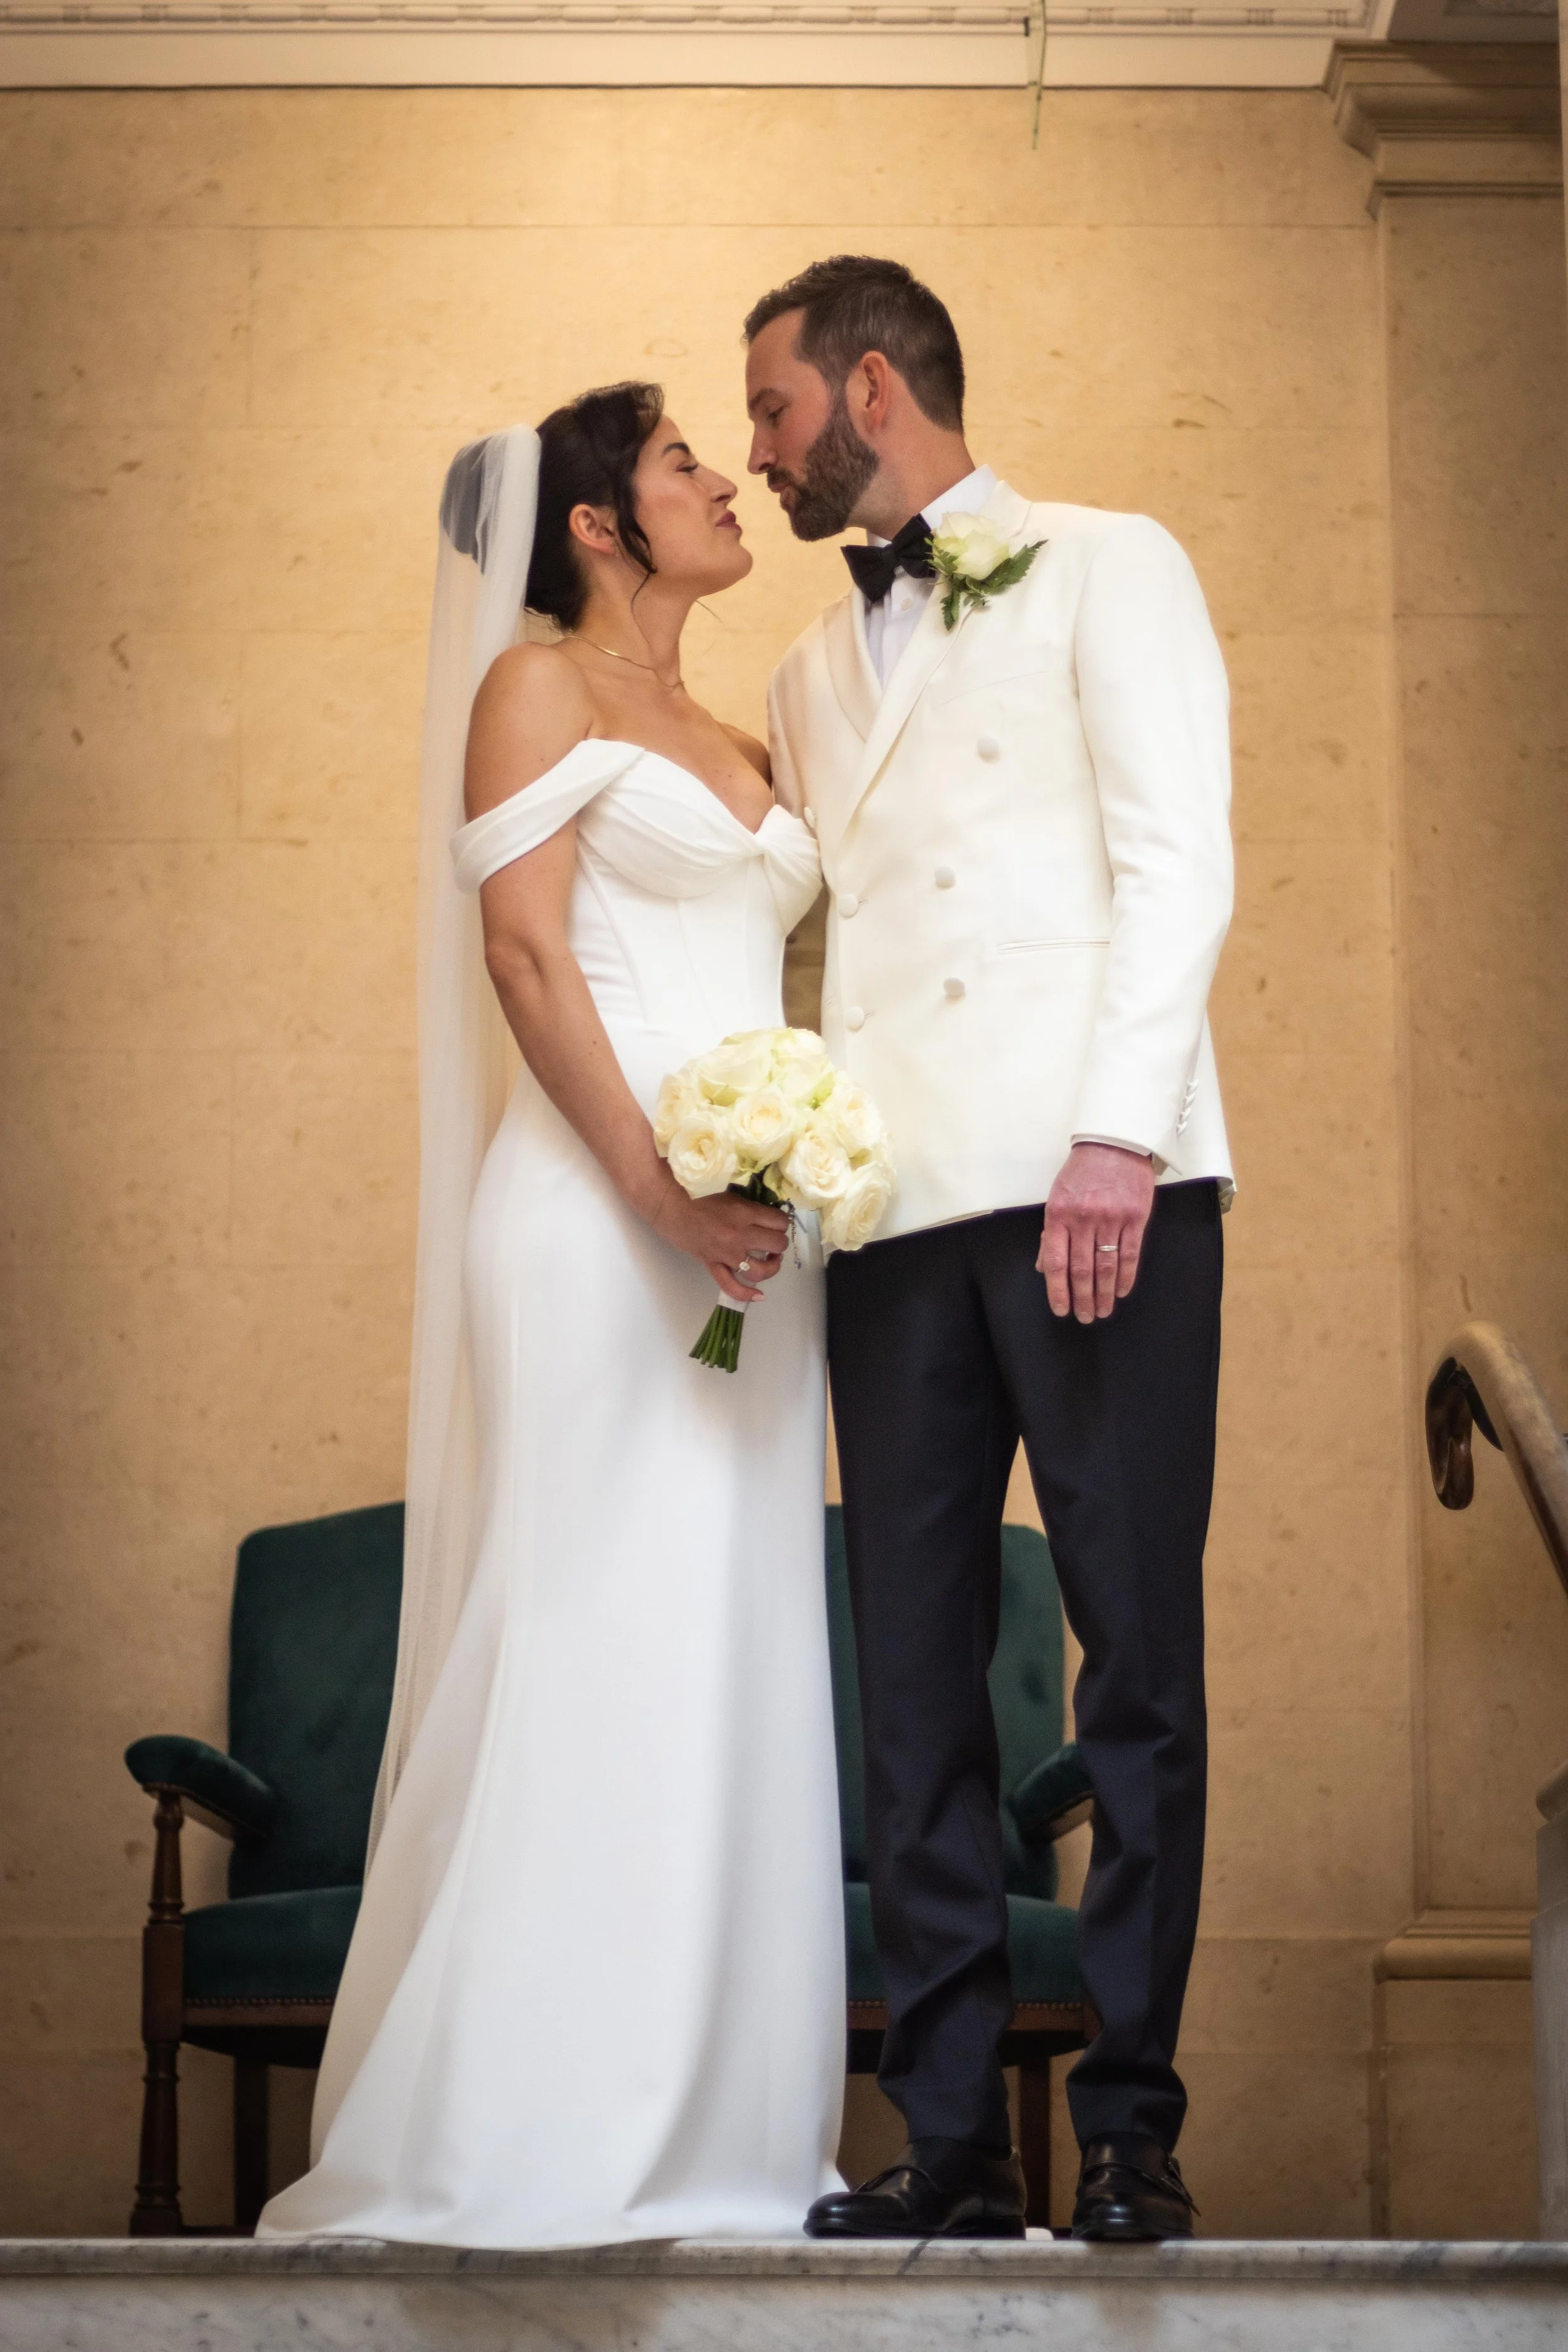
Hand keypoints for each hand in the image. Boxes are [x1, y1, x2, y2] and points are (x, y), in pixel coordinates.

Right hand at [652, 1182, 790, 1305]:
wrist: (669, 1204)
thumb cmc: (696, 1192)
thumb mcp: (729, 1191)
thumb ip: (749, 1204)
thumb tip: (766, 1213)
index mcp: (744, 1213)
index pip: (779, 1222)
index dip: (782, 1221)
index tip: (776, 1221)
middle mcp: (739, 1235)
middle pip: (776, 1244)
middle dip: (779, 1241)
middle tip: (773, 1237)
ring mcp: (726, 1254)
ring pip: (761, 1270)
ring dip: (772, 1266)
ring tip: (771, 1259)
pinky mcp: (713, 1265)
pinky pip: (732, 1286)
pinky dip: (747, 1294)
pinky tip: (759, 1296)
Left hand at [1038, 1143, 1155, 1322]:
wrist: (1114, 1142)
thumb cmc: (1082, 1172)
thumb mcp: (1056, 1198)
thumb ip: (1051, 1233)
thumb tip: (1043, 1267)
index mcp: (1058, 1215)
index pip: (1056, 1262)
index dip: (1057, 1291)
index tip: (1061, 1310)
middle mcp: (1083, 1219)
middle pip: (1082, 1270)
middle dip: (1082, 1299)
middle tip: (1085, 1318)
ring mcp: (1110, 1218)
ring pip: (1106, 1266)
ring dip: (1104, 1294)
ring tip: (1103, 1311)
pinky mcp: (1135, 1216)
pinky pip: (1130, 1254)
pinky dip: (1126, 1277)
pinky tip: (1122, 1291)